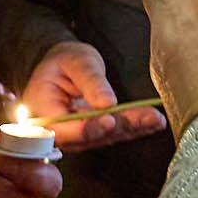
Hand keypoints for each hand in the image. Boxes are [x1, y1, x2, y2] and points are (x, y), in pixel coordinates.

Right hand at [17, 40, 164, 152]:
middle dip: (120, 127)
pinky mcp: (93, 134)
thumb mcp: (75, 61)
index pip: (64, 128)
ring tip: (155, 119)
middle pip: (90, 136)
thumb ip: (89, 80)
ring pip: (106, 137)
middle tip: (147, 118)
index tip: (109, 120)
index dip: (88, 127)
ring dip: (133, 128)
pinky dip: (135, 128)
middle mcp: (58, 131)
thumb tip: (106, 102)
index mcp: (42, 112)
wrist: (61, 67)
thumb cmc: (63, 61)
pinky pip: (113, 133)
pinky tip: (154, 122)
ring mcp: (76, 136)